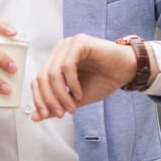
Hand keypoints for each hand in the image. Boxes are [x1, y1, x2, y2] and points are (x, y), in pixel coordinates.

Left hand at [30, 34, 156, 119]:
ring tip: (74, 106)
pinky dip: (71, 83)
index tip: (48, 116)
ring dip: (61, 94)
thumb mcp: (75, 98)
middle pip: (42, 77)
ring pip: (53, 73)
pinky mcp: (80, 42)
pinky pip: (67, 66)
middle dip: (50, 99)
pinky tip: (79, 93)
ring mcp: (69, 44)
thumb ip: (56, 105)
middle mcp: (59, 50)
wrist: (126, 71)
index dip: (40, 99)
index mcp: (55, 61)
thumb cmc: (103, 81)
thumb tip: (34, 117)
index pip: (37, 80)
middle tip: (62, 113)